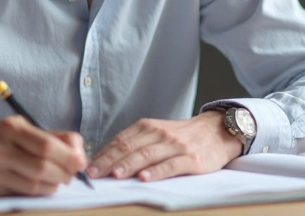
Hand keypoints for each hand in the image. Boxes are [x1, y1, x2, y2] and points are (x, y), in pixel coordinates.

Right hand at [0, 116, 87, 196]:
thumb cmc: (5, 143)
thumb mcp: (27, 131)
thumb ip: (57, 138)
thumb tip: (80, 154)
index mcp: (11, 127)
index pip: (47, 145)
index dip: (69, 156)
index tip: (81, 162)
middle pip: (42, 167)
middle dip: (64, 173)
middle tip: (72, 174)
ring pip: (35, 185)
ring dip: (54, 185)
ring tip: (58, 180)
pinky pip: (25, 194)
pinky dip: (41, 192)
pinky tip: (44, 186)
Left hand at [88, 111, 241, 181]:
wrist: (216, 131)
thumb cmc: (182, 136)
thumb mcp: (157, 132)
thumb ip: (135, 143)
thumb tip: (106, 160)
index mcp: (147, 127)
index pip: (120, 141)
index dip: (103, 154)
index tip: (88, 167)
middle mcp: (159, 134)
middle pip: (130, 147)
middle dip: (109, 161)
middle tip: (94, 174)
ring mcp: (175, 146)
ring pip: (147, 155)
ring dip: (129, 165)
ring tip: (115, 175)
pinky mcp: (190, 158)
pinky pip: (171, 165)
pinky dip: (157, 171)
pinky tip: (146, 177)